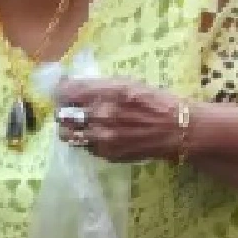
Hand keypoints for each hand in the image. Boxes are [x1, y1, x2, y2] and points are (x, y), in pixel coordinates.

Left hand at [52, 77, 188, 163]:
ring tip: (79, 125)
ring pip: (68, 135)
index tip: (62, 92)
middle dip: (63, 110)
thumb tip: (70, 84)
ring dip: (70, 128)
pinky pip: (85, 147)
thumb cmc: (154, 101)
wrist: (177, 129)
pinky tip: (98, 135)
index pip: (65, 92)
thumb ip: (98, 85)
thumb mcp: (127, 83)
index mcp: (106, 92)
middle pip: (62, 115)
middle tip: (69, 109)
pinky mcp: (107, 154)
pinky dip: (86, 140)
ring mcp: (102, 137)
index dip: (60, 91)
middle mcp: (101, 115)